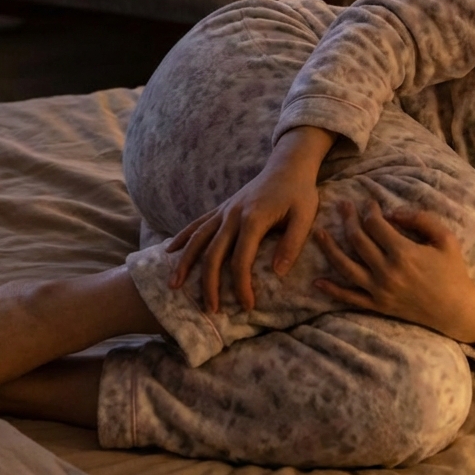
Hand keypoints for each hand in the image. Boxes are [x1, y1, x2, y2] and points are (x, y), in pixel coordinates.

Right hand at [166, 126, 334, 312]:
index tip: (247, 306)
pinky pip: (197, 224)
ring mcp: (224, 210)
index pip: (241, 259)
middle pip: (213, 254)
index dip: (242, 285)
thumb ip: (292, 244)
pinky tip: (168, 250)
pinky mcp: (222, 208)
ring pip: (198, 239)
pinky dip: (182, 237)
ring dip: (185, 263)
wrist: (288, 165)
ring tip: (174, 286)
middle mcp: (233, 215)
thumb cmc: (300, 193)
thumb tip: (277, 273)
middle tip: (210, 309)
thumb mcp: (305, 216)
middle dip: (209, 284)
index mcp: (253, 219)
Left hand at [314, 201, 474, 345]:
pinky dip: (332, 290)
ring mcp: (379, 290)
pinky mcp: (377, 305)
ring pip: (345, 266)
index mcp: (403, 252)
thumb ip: (421, 219)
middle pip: (357, 239)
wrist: (455, 310)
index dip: (369, 210)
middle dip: (348, 219)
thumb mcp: (445, 239)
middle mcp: (386, 271)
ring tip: (318, 233)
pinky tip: (317, 281)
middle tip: (343, 206)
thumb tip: (393, 212)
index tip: (370, 202)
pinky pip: (349, 297)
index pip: (375, 225)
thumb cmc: (453, 271)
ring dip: (329, 248)